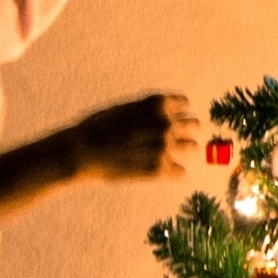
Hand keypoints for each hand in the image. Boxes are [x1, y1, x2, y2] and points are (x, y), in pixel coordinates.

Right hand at [71, 93, 201, 182]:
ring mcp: (166, 146)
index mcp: (157, 104)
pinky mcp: (160, 169)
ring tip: (170, 156)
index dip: (178, 113)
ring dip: (183, 151)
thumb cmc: (97, 128)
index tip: (173, 120)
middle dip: (187, 131)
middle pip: (194, 125)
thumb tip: (160, 115)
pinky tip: (164, 173)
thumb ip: (147, 111)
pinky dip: (174, 173)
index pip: (184, 104)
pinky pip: (181, 173)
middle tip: (178, 139)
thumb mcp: (125, 107)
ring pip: (192, 148)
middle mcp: (166, 123)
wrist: (83, 151)